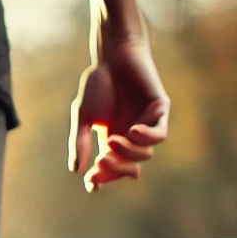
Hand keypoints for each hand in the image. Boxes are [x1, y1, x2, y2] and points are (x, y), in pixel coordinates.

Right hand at [69, 36, 168, 190]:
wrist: (113, 55)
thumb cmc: (99, 83)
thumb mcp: (84, 116)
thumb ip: (81, 141)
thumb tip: (76, 171)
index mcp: (114, 139)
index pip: (111, 167)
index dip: (103, 177)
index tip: (92, 182)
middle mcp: (132, 136)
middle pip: (130, 166)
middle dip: (117, 170)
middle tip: (102, 162)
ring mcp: (148, 124)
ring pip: (145, 154)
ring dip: (128, 152)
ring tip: (111, 140)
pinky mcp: (160, 110)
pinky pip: (159, 134)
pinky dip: (146, 138)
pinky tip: (132, 132)